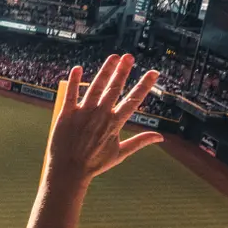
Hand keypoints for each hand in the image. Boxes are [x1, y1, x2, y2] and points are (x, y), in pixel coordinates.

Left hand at [47, 54, 162, 183]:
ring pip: (95, 87)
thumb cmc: (94, 164)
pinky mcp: (67, 114)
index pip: (133, 100)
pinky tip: (78, 68)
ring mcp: (83, 113)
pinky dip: (74, 80)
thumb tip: (160, 137)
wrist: (68, 171)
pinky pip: (71, 93)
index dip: (144, 85)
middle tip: (129, 56)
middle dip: (123, 71)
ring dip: (105, 71)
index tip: (153, 72)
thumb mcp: (120, 153)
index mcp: (115, 123)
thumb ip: (140, 142)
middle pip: (114, 88)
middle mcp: (100, 115)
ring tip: (113, 57)